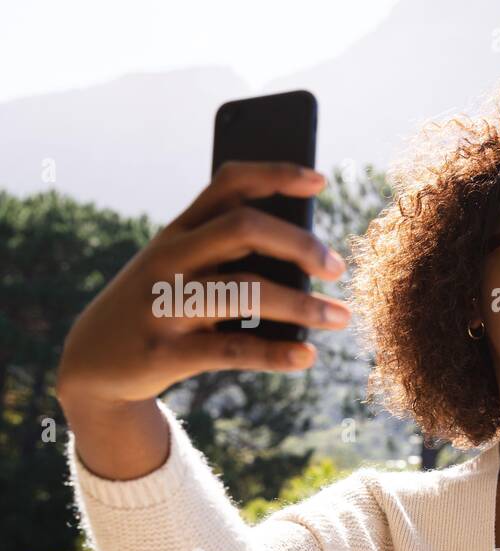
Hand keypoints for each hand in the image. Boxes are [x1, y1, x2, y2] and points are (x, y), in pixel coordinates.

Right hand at [55, 160, 348, 408]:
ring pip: (245, 291)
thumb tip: (311, 257)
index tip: (320, 181)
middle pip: (244, 228)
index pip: (228, 184)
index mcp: (178, 230)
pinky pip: (232, 349)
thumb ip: (233, 254)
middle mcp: (169, 258)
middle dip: (299, 244)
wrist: (94, 361)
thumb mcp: (183, 268)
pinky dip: (275, 353)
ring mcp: (164, 304)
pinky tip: (307, 356)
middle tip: (336, 267)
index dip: (276, 175)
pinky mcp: (166, 352)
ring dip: (302, 305)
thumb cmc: (162, 305)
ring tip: (340, 317)